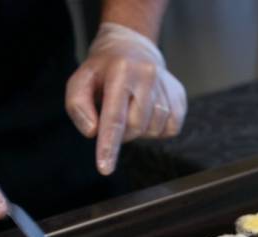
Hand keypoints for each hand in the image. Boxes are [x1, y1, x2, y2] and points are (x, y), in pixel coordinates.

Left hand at [66, 23, 186, 175]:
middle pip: (135, 127)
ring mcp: (167, 85)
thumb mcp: (80, 80)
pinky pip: (170, 129)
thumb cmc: (102, 70)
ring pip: (153, 130)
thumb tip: (93, 132)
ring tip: (131, 109)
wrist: (132, 48)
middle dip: (122, 133)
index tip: (105, 168)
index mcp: (121, 71)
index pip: (115, 116)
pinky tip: (147, 112)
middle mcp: (148, 75)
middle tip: (114, 118)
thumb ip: (77, 105)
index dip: (109, 145)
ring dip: (139, 130)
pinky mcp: (180, 96)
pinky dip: (156, 129)